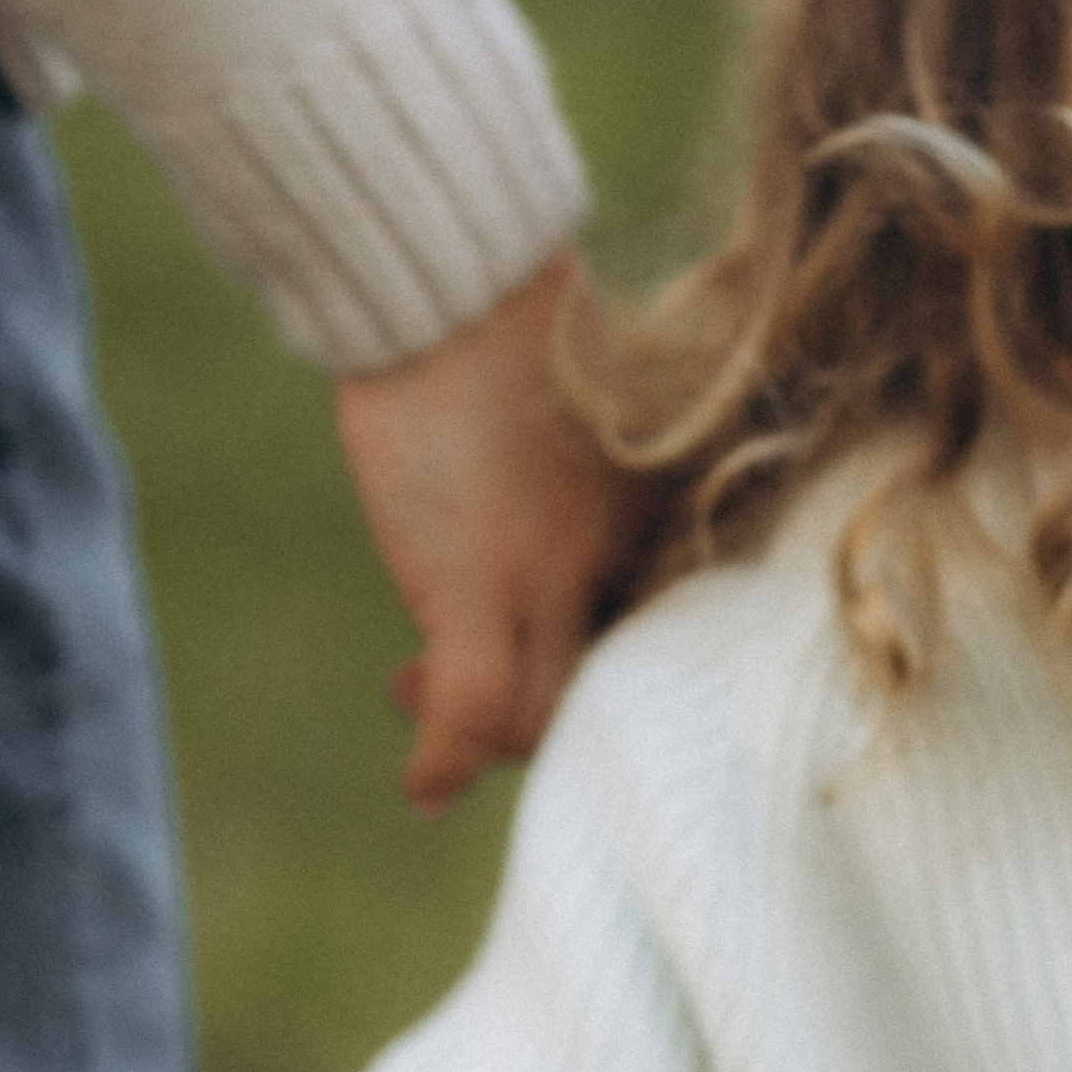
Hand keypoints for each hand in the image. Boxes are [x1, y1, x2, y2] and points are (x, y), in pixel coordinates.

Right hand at [332, 250, 649, 809]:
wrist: (451, 278)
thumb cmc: (514, 344)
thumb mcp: (577, 437)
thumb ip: (587, 510)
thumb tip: (551, 546)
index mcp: (663, 531)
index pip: (649, 650)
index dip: (599, 674)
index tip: (535, 649)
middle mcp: (625, 568)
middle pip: (599, 696)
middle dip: (530, 713)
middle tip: (439, 682)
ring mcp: (556, 582)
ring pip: (537, 713)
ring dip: (473, 730)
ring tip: (408, 686)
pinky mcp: (479, 586)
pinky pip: (476, 708)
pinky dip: (445, 758)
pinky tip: (420, 793)